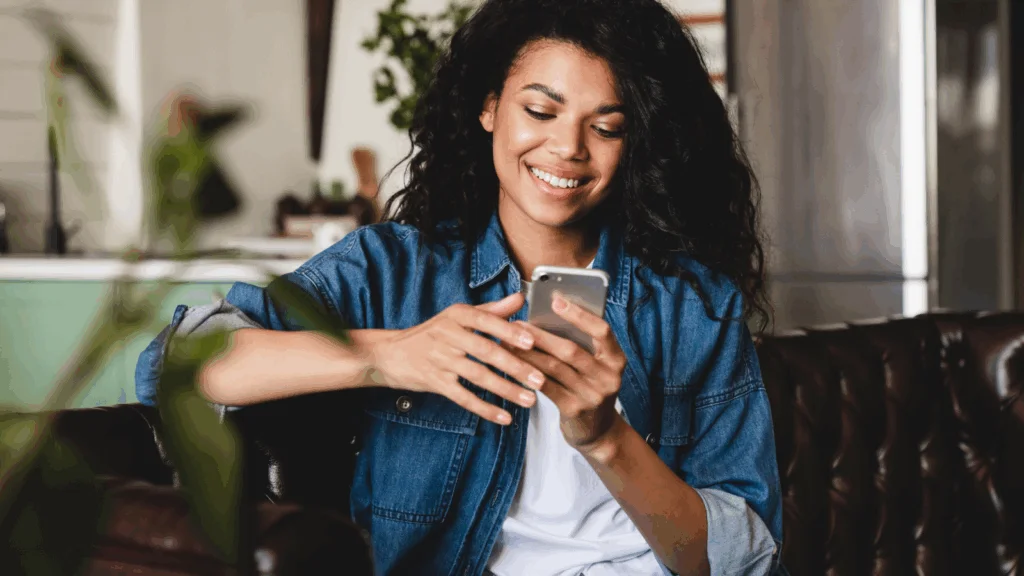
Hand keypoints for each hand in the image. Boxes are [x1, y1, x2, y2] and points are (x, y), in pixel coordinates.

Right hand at [367, 293, 544, 425]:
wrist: (391, 354)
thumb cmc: (432, 333)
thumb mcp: (458, 316)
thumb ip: (491, 310)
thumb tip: (520, 298)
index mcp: (456, 315)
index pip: (486, 321)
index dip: (509, 332)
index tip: (531, 342)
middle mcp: (447, 335)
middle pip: (486, 351)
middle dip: (515, 366)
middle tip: (539, 379)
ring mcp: (440, 359)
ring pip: (477, 376)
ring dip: (506, 390)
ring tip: (528, 399)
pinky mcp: (435, 382)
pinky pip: (463, 397)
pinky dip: (484, 408)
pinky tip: (504, 417)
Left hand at [511, 291, 627, 451]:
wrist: (597, 430)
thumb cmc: (590, 386)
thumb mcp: (596, 365)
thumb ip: (581, 344)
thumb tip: (547, 315)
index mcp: (616, 359)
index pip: (602, 331)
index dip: (579, 315)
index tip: (557, 300)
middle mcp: (608, 377)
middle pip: (571, 350)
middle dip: (541, 335)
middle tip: (517, 324)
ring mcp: (592, 395)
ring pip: (554, 367)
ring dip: (528, 353)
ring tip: (508, 341)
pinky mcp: (574, 410)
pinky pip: (546, 387)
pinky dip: (528, 373)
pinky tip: (514, 364)